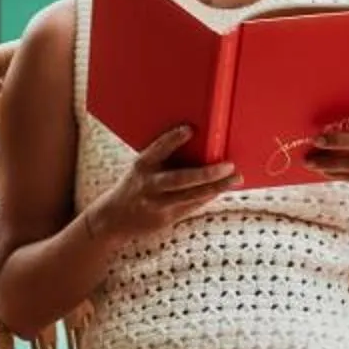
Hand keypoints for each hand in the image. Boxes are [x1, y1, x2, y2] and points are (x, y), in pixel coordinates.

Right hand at [91, 125, 236, 246]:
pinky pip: (191, 207)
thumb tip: (199, 144)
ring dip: (216, 187)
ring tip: (236, 178)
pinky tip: (223, 190)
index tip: (190, 129)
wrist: (113, 219)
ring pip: (191, 196)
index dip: (173, 139)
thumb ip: (164, 160)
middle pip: (181, 179)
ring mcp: (157, 204)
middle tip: (228, 165)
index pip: (158, 149)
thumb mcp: (142, 169)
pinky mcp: (165, 219)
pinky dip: (208, 197)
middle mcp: (149, 185)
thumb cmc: (136, 185)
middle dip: (207, 173)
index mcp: (142, 166)